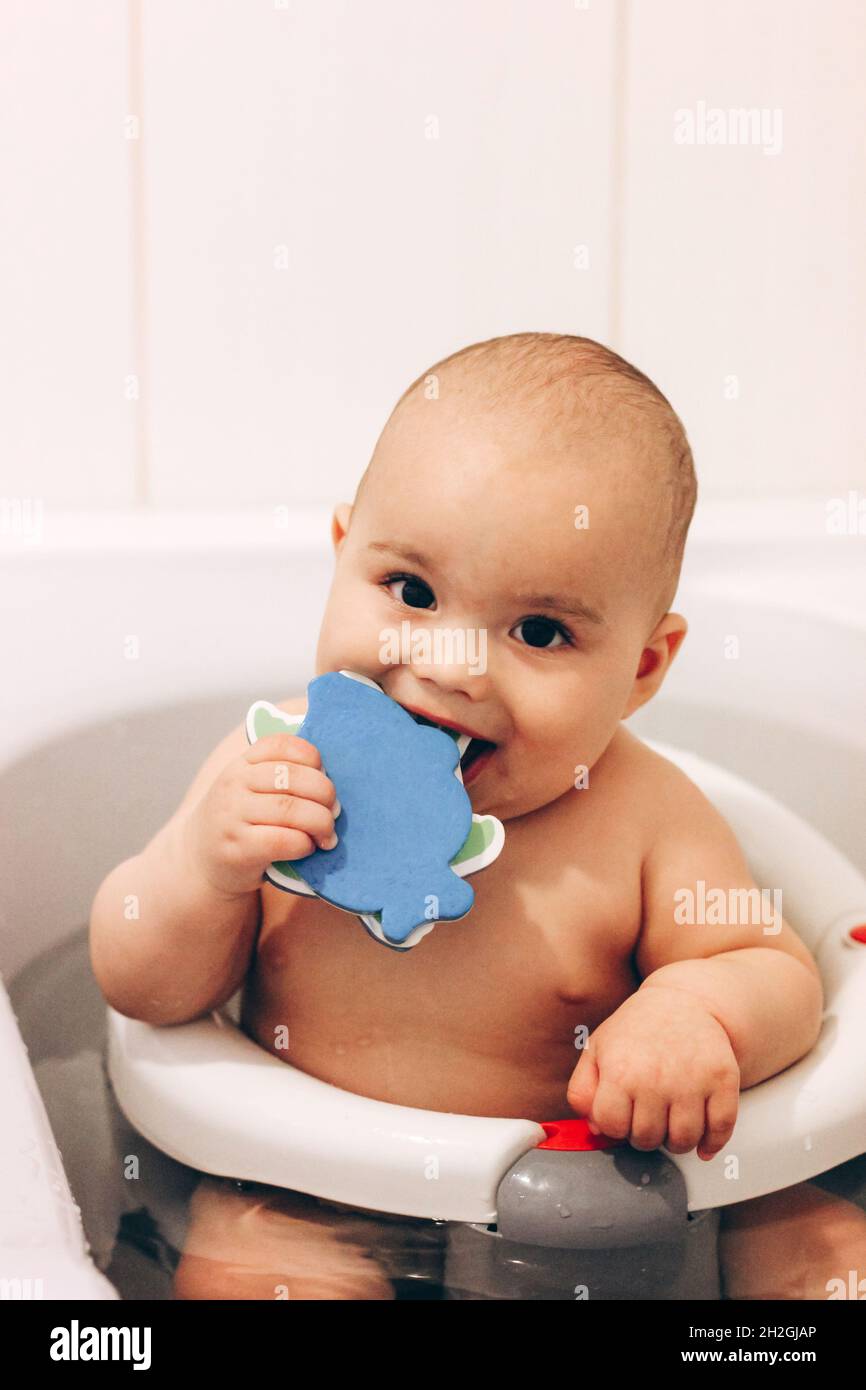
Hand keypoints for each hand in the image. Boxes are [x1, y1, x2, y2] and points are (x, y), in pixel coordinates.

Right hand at [184, 733, 339, 898]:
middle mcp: (234, 784)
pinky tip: (308, 847)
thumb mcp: (250, 788)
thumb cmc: (241, 821)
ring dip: (321, 822)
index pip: (281, 745)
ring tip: (327, 834)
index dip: (311, 757)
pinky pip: (283, 840)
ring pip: (292, 810)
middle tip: (335, 811)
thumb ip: (280, 774)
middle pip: (293, 777)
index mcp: (242, 764)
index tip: (323, 776)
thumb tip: (330, 777)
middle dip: (325, 794)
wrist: (200, 860)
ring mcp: (233, 816)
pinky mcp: (238, 848)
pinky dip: (304, 844)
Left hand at [566, 986, 740, 1160]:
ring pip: (683, 1141)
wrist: (683, 1001)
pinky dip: (712, 1143)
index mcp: (620, 1071)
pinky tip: (703, 1139)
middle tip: (647, 1116)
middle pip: (647, 1139)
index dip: (615, 1126)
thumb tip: (596, 1128)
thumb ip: (583, 1091)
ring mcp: (692, 1081)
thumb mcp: (596, 1050)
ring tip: (671, 1122)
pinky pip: (721, 1129)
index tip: (622, 1115)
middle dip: (644, 1134)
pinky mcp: (722, 1080)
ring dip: (676, 1141)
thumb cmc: (637, 1029)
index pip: (612, 1127)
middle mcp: (656, 1079)